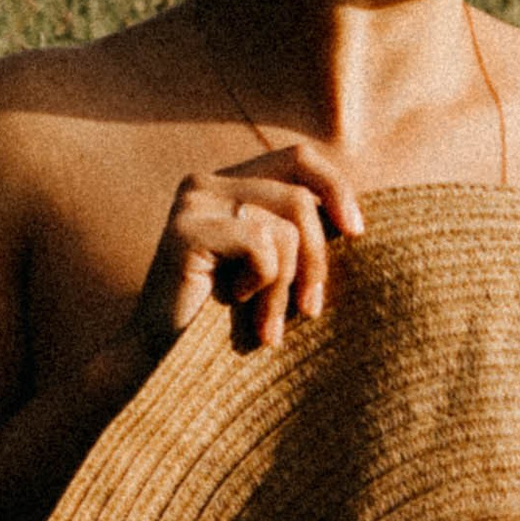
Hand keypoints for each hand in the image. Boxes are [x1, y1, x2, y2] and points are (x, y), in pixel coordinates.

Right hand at [125, 144, 366, 363]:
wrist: (163, 362)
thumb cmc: (224, 321)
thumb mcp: (272, 268)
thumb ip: (298, 233)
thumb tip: (354, 221)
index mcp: (230, 183)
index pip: (298, 158)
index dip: (335, 187)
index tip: (357, 232)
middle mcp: (208, 182)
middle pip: (299, 196)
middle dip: (316, 258)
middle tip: (310, 309)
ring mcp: (194, 202)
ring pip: (283, 227)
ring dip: (286, 286)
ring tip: (270, 326)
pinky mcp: (186, 230)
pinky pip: (261, 245)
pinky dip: (262, 283)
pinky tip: (237, 303)